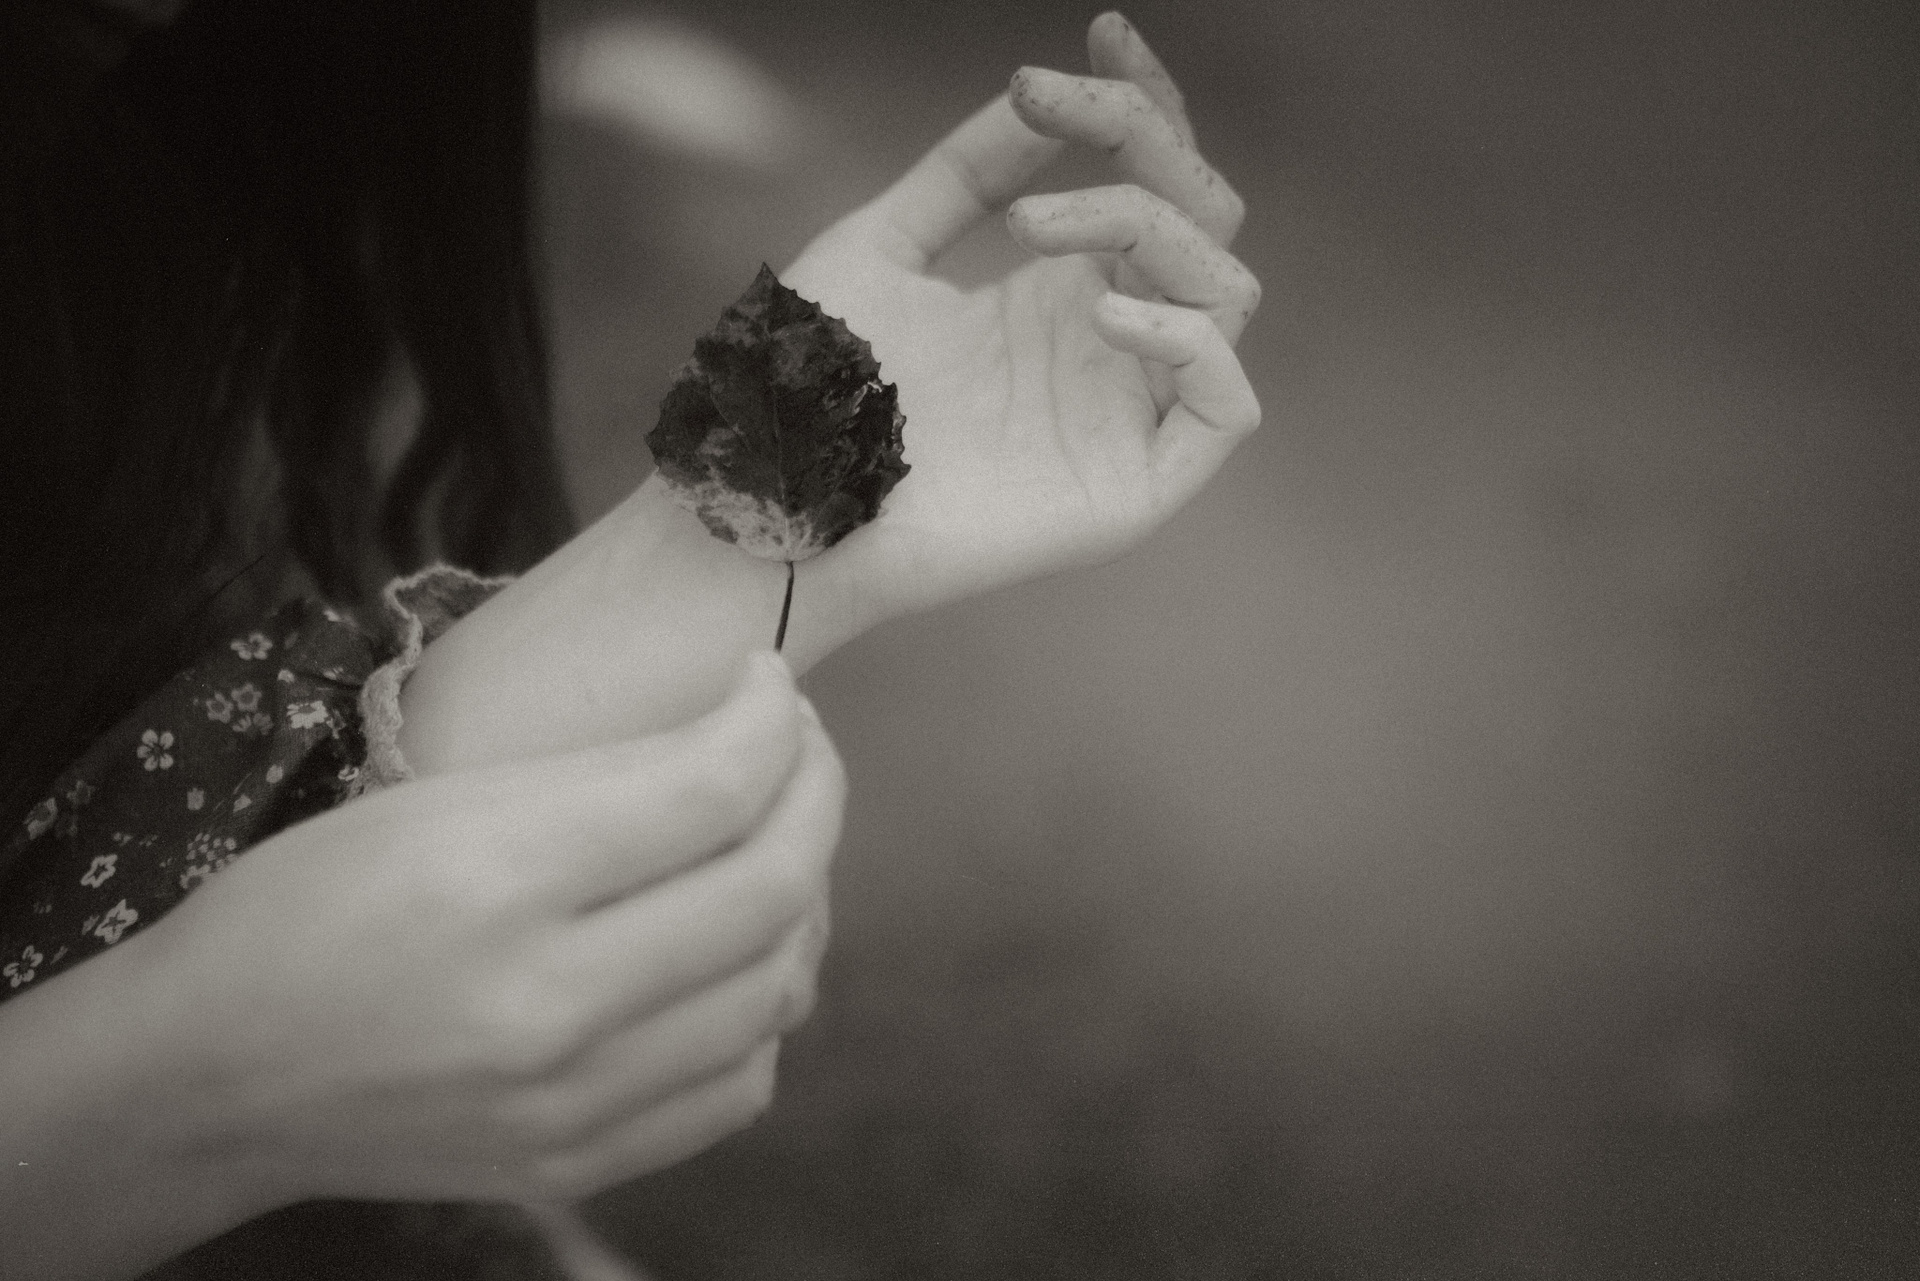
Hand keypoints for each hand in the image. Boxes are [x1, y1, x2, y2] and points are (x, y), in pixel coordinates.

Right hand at [110, 653, 838, 1209]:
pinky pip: (740, 1085)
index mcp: (498, 883)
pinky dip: (762, 1008)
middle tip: (798, 750)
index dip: (771, 721)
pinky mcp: (579, 1165)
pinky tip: (731, 959)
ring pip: (776, 991)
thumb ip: (604, 778)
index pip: (711, 789)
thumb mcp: (439, 801)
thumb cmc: (308, 908)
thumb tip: (740, 741)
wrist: (213, 1075)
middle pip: (771, 890)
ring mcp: (571, 1105)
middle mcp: (548, 1007)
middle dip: (815, 795)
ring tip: (774, 846)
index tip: (770, 685)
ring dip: (803, 900)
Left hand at [785, 11, 1261, 624]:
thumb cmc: (817, 391)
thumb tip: (1038, 94)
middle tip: (1053, 113)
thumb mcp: (887, 247)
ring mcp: (1125, 417)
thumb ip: (966, 173)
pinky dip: (1189, 340)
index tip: (1105, 30)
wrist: (779, 498)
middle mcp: (1108, 349)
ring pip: (1226, 293)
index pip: (1153, 182)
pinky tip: (1101, 311)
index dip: (1146, 102)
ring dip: (1147, 225)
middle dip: (1146, 144)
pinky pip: (1229, 407)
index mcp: (1061, 295)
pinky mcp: (1133, 489)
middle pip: (1203, 220)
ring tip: (1034, 227)